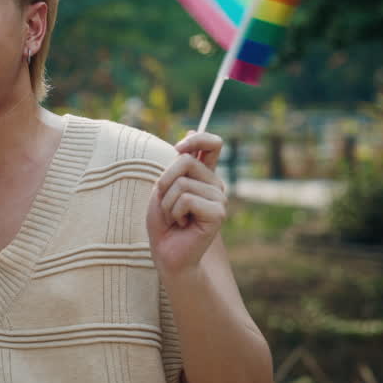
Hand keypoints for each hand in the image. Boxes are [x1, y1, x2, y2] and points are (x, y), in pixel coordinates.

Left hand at [145, 131, 227, 276]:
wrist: (167, 253)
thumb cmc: (163, 222)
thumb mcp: (164, 186)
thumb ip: (177, 163)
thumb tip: (192, 128)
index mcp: (204, 175)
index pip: (212, 143)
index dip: (197, 138)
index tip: (178, 147)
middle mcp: (215, 184)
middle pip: (185, 161)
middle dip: (164, 182)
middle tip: (167, 203)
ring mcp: (219, 198)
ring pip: (182, 183)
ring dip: (167, 203)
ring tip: (175, 218)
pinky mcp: (218, 213)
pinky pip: (186, 199)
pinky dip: (174, 212)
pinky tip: (183, 225)